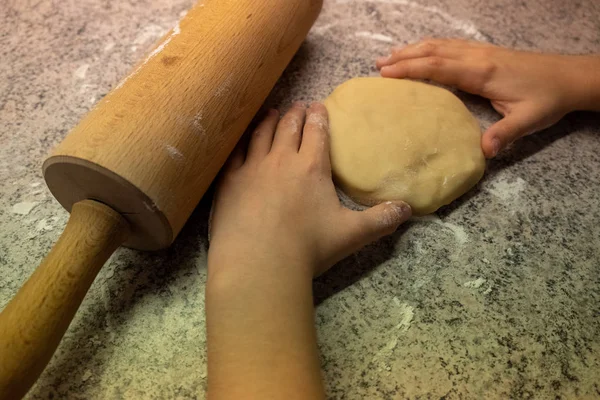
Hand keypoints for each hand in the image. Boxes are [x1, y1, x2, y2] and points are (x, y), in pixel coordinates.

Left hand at [209, 102, 410, 277]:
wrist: (259, 263)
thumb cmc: (307, 247)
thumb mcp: (351, 235)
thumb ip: (380, 220)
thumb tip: (407, 209)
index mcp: (311, 166)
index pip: (316, 131)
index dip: (319, 116)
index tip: (318, 106)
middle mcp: (281, 159)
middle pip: (289, 127)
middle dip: (296, 113)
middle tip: (298, 105)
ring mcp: (252, 168)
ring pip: (261, 134)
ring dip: (270, 120)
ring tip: (273, 113)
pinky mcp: (230, 181)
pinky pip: (235, 153)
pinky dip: (240, 141)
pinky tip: (241, 140)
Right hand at [376, 39, 599, 157]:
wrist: (570, 76)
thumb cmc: (548, 98)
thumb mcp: (529, 120)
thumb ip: (505, 133)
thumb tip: (484, 152)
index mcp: (482, 73)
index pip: (439, 67)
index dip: (411, 69)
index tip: (386, 74)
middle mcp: (477, 58)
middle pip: (433, 52)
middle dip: (404, 58)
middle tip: (378, 66)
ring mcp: (480, 52)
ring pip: (440, 45)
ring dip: (413, 49)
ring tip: (389, 56)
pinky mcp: (485, 53)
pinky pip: (450, 45)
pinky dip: (430, 46)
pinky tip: (421, 51)